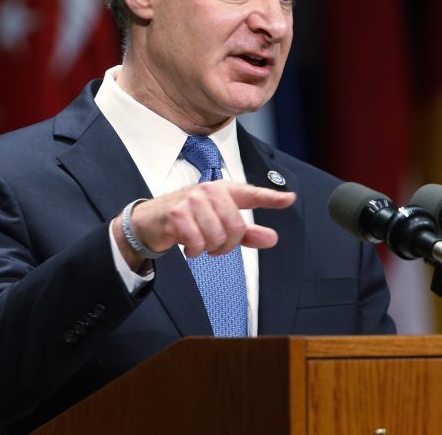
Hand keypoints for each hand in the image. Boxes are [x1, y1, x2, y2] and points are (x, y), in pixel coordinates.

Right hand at [113, 181, 294, 267]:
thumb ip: (247, 233)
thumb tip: (273, 238)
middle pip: (236, 228)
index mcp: (224, 191)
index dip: (272, 198)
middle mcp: (210, 191)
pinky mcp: (178, 213)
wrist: (151, 220)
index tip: (290, 199)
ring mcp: (193, 200)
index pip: (252, 194)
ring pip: (217, 237)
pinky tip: (188, 245)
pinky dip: (194, 250)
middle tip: (214, 245)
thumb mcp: (219, 224)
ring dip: (209, 249)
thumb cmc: (189, 219)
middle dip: (227, 245)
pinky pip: (198, 242)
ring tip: (200, 243)